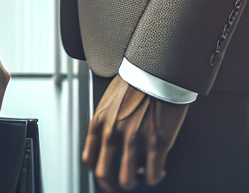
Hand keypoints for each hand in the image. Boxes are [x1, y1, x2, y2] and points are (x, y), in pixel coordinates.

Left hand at [82, 75, 188, 190]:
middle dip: (112, 184)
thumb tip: (115, 139)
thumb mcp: (112, 97)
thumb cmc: (138, 76)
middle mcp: (113, 133)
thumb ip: (109, 119)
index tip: (106, 173)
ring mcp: (134, 140)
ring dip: (134, 182)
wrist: (159, 67)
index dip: (98, 171)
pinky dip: (156, 178)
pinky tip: (159, 171)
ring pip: (126, 180)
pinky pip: (153, 175)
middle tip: (122, 183)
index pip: (89, 159)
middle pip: (103, 175)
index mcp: (99, 121)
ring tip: (142, 176)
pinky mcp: (156, 143)